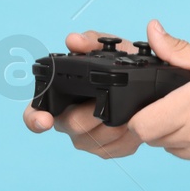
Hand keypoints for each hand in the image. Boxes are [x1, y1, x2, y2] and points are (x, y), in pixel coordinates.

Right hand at [22, 29, 143, 159]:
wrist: (154, 83)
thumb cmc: (125, 63)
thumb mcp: (112, 48)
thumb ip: (91, 41)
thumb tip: (73, 40)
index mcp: (61, 96)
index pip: (35, 113)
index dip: (35, 119)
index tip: (45, 120)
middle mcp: (69, 120)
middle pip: (74, 126)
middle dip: (95, 113)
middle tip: (113, 99)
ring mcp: (87, 139)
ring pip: (96, 141)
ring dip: (116, 125)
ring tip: (131, 109)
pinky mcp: (108, 150)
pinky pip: (114, 149)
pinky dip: (128, 136)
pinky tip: (135, 123)